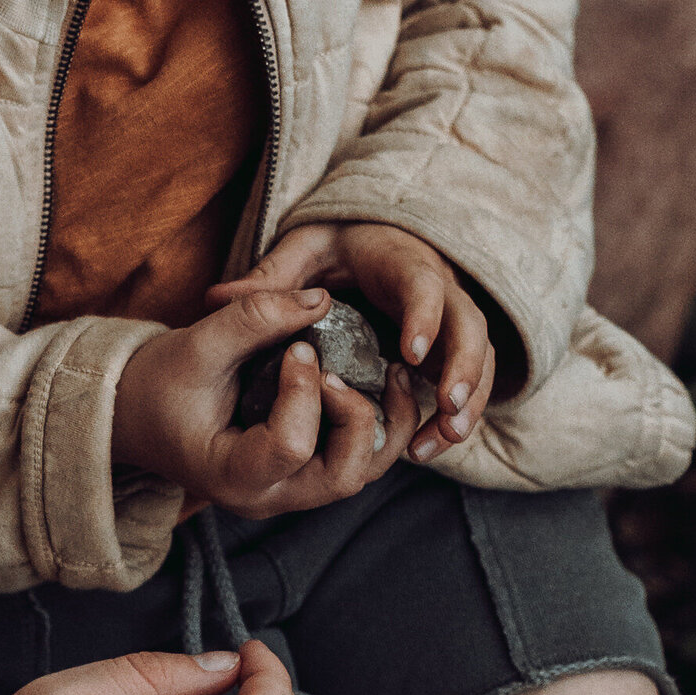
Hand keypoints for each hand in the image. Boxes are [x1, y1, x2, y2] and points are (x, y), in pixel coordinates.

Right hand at [112, 286, 420, 511]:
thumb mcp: (197, 345)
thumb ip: (255, 319)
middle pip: (342, 476)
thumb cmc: (158, 384)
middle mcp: (268, 496)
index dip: (304, 391)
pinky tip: (383, 381)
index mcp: (232, 475)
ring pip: (362, 474)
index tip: (298, 348)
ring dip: (383, 425)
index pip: (290, 446)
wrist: (139, 413)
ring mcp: (290, 492)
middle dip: (356, 418)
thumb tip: (322, 300)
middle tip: (340, 372)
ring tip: (389, 372)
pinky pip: (358, 461)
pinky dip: (378, 426)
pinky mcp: (304, 475)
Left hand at [210, 224, 496, 464]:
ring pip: (479, 361)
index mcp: (401, 259)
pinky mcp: (448, 354)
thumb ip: (268, 277)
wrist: (368, 244)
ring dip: (468, 402)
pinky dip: (454, 419)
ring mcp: (449, 325)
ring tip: (444, 437)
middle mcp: (437, 291)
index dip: (423, 314)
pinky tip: (426, 450)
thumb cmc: (335, 246)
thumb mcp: (301, 250)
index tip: (409, 350)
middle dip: (463, 366)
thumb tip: (216, 298)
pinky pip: (467, 387)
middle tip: (447, 403)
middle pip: (470, 325)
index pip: (423, 282)